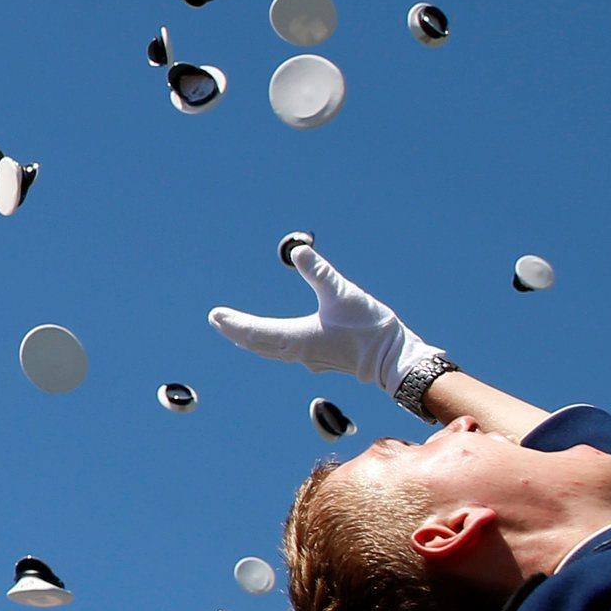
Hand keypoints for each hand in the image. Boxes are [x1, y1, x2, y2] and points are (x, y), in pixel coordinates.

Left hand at [207, 242, 435, 400]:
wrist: (396, 361)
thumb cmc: (371, 328)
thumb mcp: (343, 293)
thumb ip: (318, 272)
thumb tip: (297, 249)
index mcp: (297, 338)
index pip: (255, 332)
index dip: (233, 323)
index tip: (214, 315)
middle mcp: (298, 353)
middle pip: (258, 343)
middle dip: (236, 331)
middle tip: (217, 320)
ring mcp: (310, 359)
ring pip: (271, 350)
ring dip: (252, 339)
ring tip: (236, 331)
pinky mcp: (323, 360)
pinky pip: (286, 353)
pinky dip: (271, 345)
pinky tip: (275, 342)